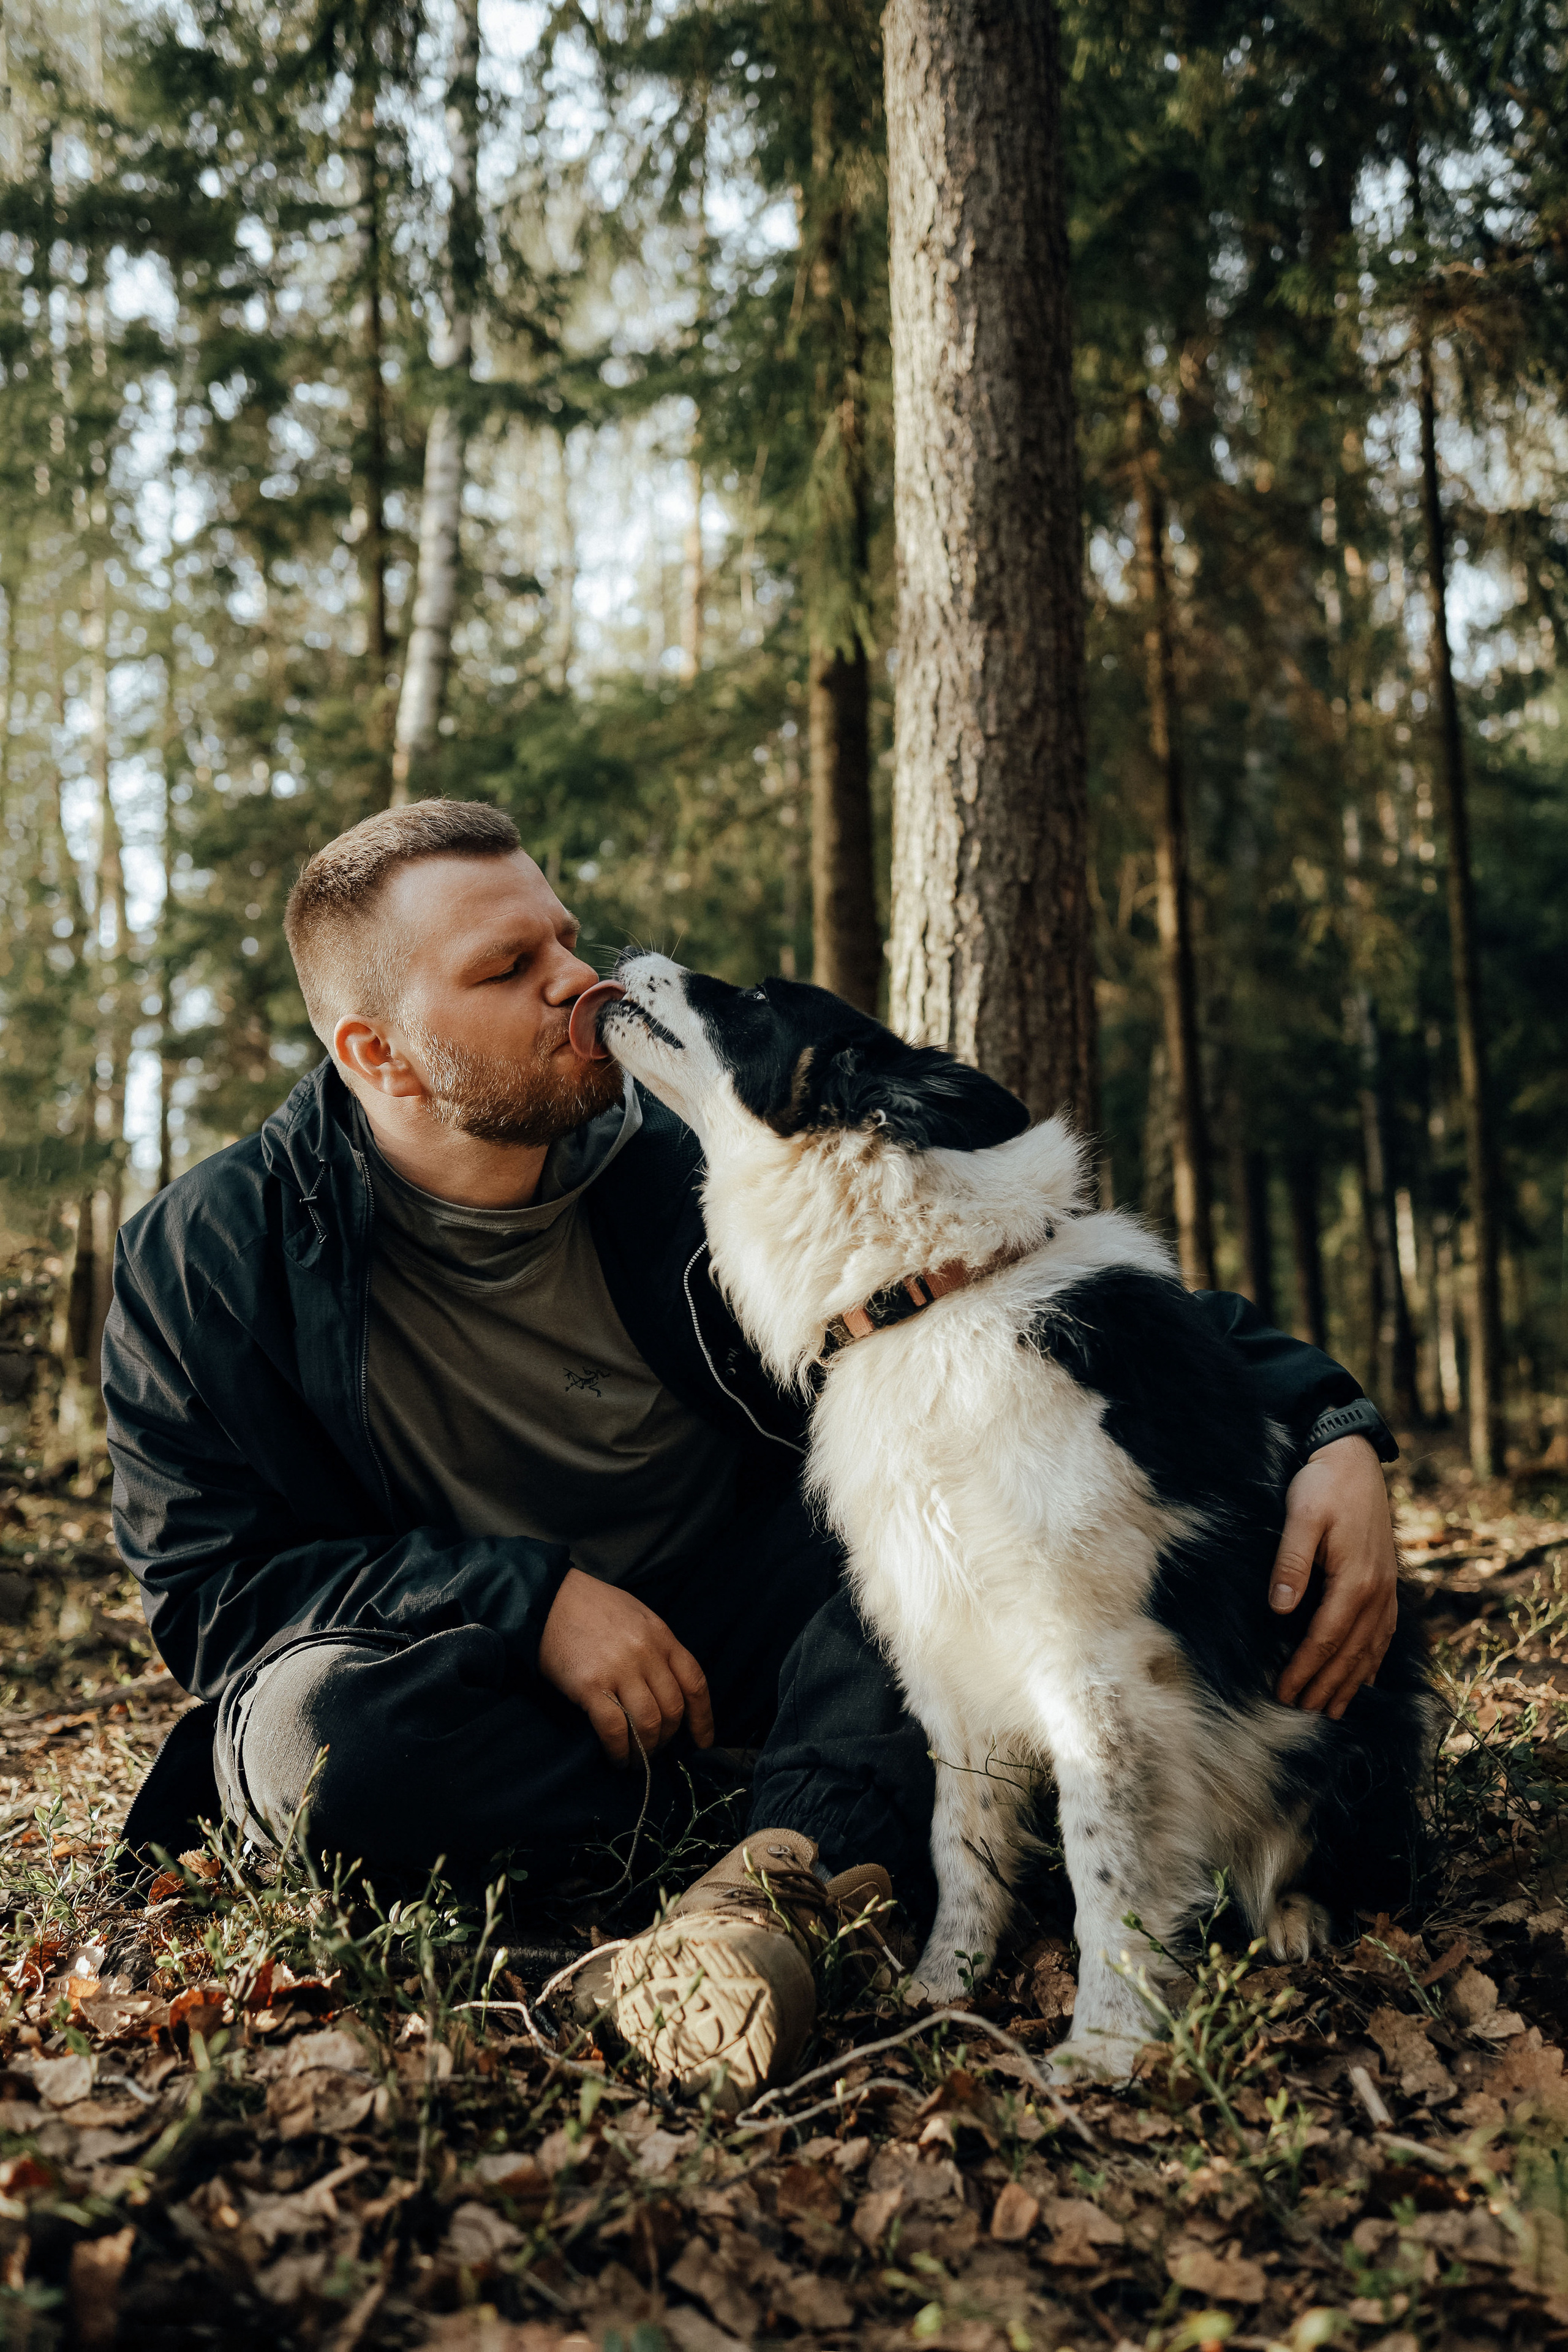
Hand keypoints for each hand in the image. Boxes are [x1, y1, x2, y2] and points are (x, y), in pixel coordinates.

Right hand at [537, 1567, 713, 1763]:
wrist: (550, 1600)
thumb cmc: (593, 1608)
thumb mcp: (638, 1617)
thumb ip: (657, 1648)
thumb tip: (667, 1688)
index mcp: (662, 1637)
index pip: (694, 1683)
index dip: (702, 1718)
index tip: (702, 1742)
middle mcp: (647, 1654)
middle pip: (672, 1709)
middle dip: (667, 1737)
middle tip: (655, 1748)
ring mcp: (620, 1670)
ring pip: (648, 1723)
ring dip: (645, 1750)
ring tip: (636, 1759)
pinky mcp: (591, 1685)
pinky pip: (615, 1729)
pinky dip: (619, 1751)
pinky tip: (616, 1757)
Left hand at [1271, 1435, 1398, 1717]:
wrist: (1355, 1459)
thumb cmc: (1323, 1484)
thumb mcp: (1302, 1515)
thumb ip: (1291, 1562)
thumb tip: (1281, 1610)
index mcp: (1355, 1580)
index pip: (1326, 1639)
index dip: (1304, 1670)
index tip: (1283, 1694)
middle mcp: (1377, 1591)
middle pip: (1350, 1652)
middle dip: (1326, 1686)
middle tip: (1302, 1713)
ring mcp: (1386, 1588)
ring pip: (1370, 1647)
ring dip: (1351, 1681)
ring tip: (1332, 1710)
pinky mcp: (1386, 1581)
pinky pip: (1383, 1631)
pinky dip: (1373, 1659)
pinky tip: (1364, 1677)